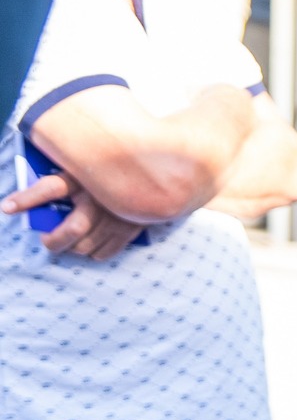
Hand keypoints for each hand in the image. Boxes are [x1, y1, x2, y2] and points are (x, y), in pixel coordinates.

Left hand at [1, 172, 147, 259]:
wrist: (158, 170)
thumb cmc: (112, 168)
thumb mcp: (86, 167)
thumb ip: (67, 178)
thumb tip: (36, 198)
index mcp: (84, 177)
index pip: (50, 188)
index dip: (27, 199)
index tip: (7, 208)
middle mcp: (101, 198)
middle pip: (72, 230)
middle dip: (55, 241)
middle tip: (48, 241)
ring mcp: (118, 215)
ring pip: (86, 245)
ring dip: (74, 247)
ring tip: (72, 241)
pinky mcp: (131, 227)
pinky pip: (105, 251)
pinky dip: (94, 252)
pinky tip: (92, 243)